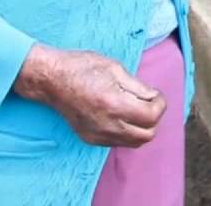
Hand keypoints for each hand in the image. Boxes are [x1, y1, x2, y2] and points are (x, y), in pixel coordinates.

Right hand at [13, 45, 166, 147]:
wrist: (51, 80)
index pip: (152, 116)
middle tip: (148, 102)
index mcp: (114, 104)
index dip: (159, 104)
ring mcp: (98, 135)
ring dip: (141, 127)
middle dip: (153, 118)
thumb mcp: (114, 68)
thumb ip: (138, 86)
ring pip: (134, 142)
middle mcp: (107, 125)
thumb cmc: (81, 67)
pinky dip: (127, 131)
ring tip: (135, 108)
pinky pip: (119, 142)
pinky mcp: (91, 139)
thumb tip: (153, 97)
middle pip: (147, 135)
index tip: (155, 94)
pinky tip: (120, 115)